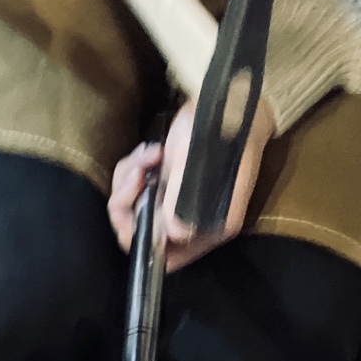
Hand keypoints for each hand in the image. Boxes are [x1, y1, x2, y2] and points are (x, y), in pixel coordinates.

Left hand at [107, 99, 275, 272]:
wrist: (231, 102)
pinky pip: (131, 187)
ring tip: (151, 153)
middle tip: (139, 171)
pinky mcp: (161, 184)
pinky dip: (133, 167)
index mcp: (207, 231)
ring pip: (129, 207)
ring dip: (130, 179)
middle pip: (137, 232)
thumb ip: (185, 201)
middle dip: (128, 201)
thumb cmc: (226, 134)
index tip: (134, 209)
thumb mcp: (203, 165)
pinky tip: (152, 150)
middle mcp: (187, 224)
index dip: (141, 241)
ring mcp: (172, 204)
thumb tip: (170, 234)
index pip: (164, 259)